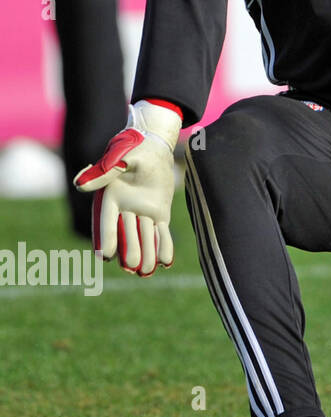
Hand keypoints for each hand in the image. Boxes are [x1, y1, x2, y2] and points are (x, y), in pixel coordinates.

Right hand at [74, 101, 181, 275]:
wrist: (155, 145)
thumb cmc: (134, 148)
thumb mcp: (120, 156)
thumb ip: (103, 171)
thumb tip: (78, 185)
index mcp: (111, 197)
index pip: (106, 222)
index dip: (105, 239)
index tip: (105, 256)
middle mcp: (125, 209)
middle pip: (126, 234)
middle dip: (130, 251)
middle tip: (133, 268)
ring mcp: (142, 212)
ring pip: (144, 237)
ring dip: (146, 254)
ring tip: (148, 272)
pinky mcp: (159, 213)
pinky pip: (161, 232)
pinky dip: (164, 246)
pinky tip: (166, 261)